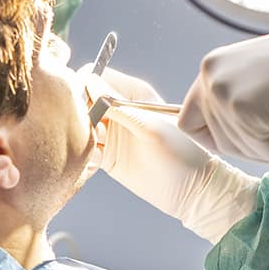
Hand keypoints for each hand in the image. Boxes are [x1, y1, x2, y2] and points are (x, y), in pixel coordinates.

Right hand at [90, 68, 257, 242]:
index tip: (76, 99)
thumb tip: (88, 82)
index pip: (97, 77)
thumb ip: (117, 106)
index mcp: (133, 93)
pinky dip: (83, 152)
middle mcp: (119, 109)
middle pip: (83, 99)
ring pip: (80, 124)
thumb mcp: (149, 126)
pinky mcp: (106, 154)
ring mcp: (112, 132)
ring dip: (79, 133)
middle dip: (77, 110)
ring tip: (94, 145)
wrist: (191, 192)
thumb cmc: (182, 153)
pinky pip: (84, 147)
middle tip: (86, 127)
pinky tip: (97, 161)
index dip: (82, 84)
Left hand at [178, 19, 268, 164]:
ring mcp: (223, 94)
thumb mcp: (260, 78)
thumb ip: (240, 99)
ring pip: (239, 149)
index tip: (241, 146)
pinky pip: (262, 150)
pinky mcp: (243, 111)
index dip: (213, 138)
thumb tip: (235, 138)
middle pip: (216, 139)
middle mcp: (210, 77)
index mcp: (213, 66)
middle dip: (250, 150)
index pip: (189, 117)